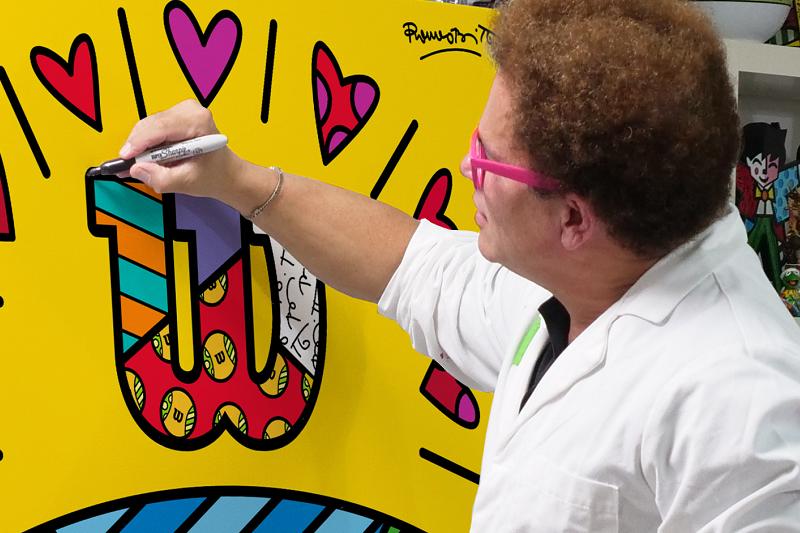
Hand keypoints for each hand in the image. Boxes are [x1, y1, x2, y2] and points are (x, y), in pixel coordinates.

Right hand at [120, 100, 263, 212]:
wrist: (226, 173)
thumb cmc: (213, 175)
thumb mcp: (188, 183)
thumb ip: (162, 178)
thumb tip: (137, 169)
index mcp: (199, 122)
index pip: (161, 128)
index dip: (140, 142)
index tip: (125, 157)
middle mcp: (190, 110)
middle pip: (151, 125)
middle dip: (137, 146)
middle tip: (126, 166)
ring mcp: (182, 110)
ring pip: (148, 126)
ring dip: (141, 146)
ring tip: (139, 165)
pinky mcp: (175, 115)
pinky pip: (152, 128)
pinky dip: (146, 143)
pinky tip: (146, 158)